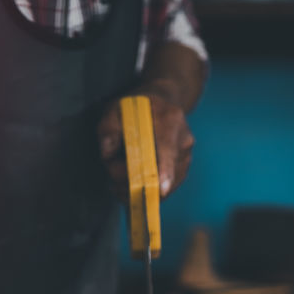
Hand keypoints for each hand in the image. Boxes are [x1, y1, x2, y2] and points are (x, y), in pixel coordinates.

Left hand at [98, 83, 194, 198]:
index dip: (165, 172)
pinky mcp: (183, 169)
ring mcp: (186, 157)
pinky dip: (145, 191)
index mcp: (169, 121)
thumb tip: (107, 154)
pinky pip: (164, 189)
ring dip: (136, 187)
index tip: (162, 190)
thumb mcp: (116, 109)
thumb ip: (108, 129)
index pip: (168, 150)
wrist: (162, 102)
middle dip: (131, 181)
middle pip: (160, 174)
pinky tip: (128, 181)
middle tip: (109, 168)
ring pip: (162, 187)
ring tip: (117, 172)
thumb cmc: (136, 106)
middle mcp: (183, 141)